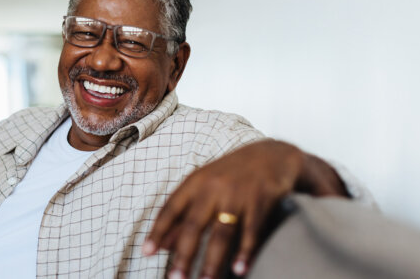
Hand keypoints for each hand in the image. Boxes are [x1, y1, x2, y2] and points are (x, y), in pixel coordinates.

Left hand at [143, 140, 346, 278]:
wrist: (272, 154)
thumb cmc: (232, 174)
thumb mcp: (204, 187)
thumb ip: (182, 215)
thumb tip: (161, 244)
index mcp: (196, 182)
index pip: (171, 208)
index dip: (158, 231)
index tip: (146, 252)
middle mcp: (214, 187)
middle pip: (194, 225)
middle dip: (184, 254)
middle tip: (176, 278)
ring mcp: (238, 194)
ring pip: (222, 233)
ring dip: (213, 260)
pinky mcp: (261, 200)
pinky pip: (251, 231)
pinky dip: (245, 251)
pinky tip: (239, 269)